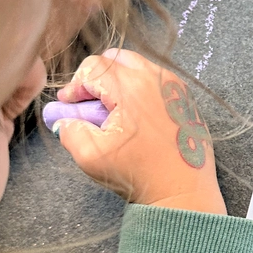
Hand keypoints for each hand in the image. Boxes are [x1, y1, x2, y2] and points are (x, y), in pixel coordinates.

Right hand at [54, 50, 226, 214]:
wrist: (183, 193)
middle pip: (117, 59)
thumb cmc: (138, 174)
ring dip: (120, 81)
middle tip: (89, 102)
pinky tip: (136, 116)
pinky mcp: (187, 100)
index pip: (93, 67)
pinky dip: (142, 90)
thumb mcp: (91, 156)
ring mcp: (176, 88)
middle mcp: (156, 78)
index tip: (68, 104)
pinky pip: (159, 82)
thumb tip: (64, 120)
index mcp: (131, 87)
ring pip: (140, 67)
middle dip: (97, 76)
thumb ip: (69, 131)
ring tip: (112, 110)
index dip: (75, 85)